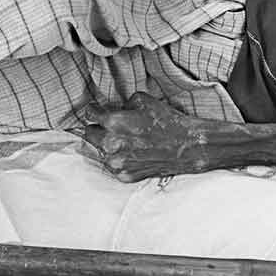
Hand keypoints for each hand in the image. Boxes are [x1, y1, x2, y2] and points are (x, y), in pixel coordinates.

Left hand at [75, 94, 218, 181]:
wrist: (186, 146)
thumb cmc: (166, 121)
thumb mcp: (142, 100)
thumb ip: (121, 104)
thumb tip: (113, 109)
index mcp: (113, 122)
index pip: (89, 115)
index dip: (94, 111)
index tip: (96, 111)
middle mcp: (111, 144)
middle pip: (89, 134)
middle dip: (98, 128)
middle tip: (111, 126)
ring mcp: (116, 163)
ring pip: (100, 151)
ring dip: (108, 145)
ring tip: (126, 141)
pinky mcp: (123, 175)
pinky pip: (112, 165)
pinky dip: (118, 159)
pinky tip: (133, 152)